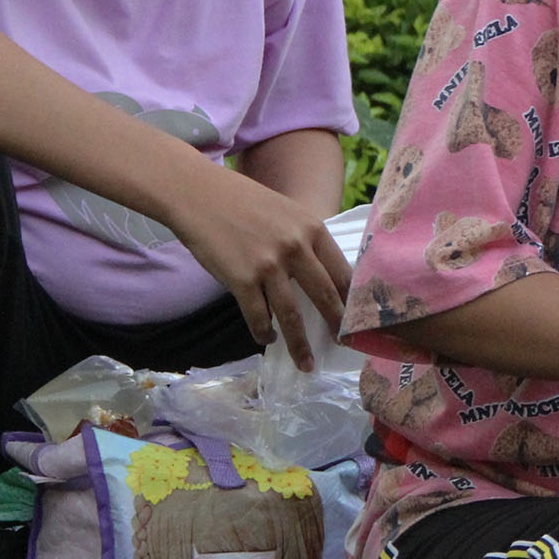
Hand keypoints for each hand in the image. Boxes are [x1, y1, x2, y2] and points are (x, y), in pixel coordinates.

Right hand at [162, 163, 352, 365]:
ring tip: (307, 364)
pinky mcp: (241, 279)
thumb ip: (306, 240)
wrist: (199, 194)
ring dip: (300, 344)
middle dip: (337, 326)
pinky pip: (258, 316)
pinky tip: (266, 338)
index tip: (359, 319)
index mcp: (313, 229)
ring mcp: (268, 265)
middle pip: (325, 296)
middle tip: (344, 346)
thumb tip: (322, 277)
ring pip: (292, 315)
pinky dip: (263, 332)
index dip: (352, 300)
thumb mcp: (288, 213)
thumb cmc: (244, 203)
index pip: (342, 272)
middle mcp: (295, 247)